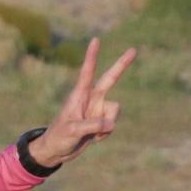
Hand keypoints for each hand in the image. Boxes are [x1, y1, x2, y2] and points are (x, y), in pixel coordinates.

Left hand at [29, 39, 135, 167]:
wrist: (56, 151)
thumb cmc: (58, 137)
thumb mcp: (72, 131)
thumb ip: (92, 126)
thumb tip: (112, 124)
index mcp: (79, 95)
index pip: (87, 72)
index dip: (92, 56)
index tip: (95, 39)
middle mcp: (91, 99)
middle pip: (110, 79)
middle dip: (121, 65)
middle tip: (134, 49)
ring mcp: (97, 109)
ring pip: (115, 110)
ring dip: (107, 125)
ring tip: (90, 134)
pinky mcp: (101, 121)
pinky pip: (112, 124)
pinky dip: (105, 134)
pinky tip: (93, 139)